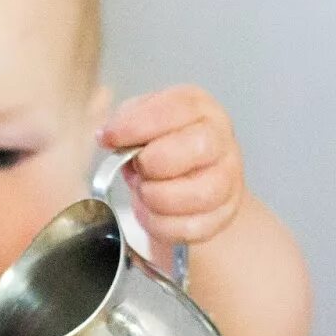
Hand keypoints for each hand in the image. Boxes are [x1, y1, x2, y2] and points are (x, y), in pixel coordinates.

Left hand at [98, 85, 246, 244]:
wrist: (189, 179)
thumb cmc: (162, 146)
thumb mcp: (141, 123)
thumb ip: (124, 123)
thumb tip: (108, 136)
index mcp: (198, 108)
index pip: (175, 108)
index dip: (137, 125)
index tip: (109, 137)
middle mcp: (220, 139)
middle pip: (198, 147)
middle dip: (154, 163)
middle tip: (137, 169)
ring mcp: (228, 179)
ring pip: (199, 193)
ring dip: (157, 197)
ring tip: (144, 192)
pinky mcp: (224, 214)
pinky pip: (192, 226)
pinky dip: (160, 224)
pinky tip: (150, 212)